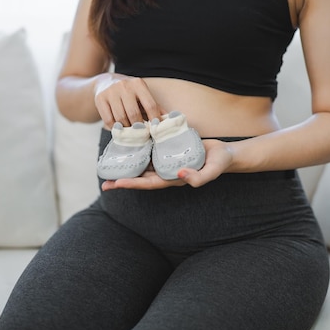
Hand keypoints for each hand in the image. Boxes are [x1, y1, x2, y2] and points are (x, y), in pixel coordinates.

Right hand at [94, 73, 163, 127]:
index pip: (150, 105)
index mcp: (138, 84)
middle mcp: (124, 86)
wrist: (106, 82)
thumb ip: (155, 107)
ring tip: (130, 131)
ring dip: (126, 129)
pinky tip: (118, 128)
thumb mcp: (142, 95)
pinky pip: (108, 120)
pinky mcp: (100, 98)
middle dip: (138, 127)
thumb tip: (168, 121)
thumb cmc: (130, 93)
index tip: (156, 129)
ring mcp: (111, 91)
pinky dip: (114, 128)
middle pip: (134, 114)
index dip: (154, 119)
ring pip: (120, 118)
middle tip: (141, 133)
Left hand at [101, 140, 234, 189]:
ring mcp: (166, 161)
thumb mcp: (212, 171)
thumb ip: (198, 177)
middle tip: (104, 181)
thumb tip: (179, 175)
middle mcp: (165, 171)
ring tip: (110, 165)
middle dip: (123, 180)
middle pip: (140, 176)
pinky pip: (150, 151)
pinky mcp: (167, 150)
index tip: (117, 184)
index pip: (148, 184)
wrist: (224, 153)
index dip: (132, 184)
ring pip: (143, 164)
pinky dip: (139, 150)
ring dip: (127, 165)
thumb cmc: (219, 163)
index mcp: (172, 179)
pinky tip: (128, 145)